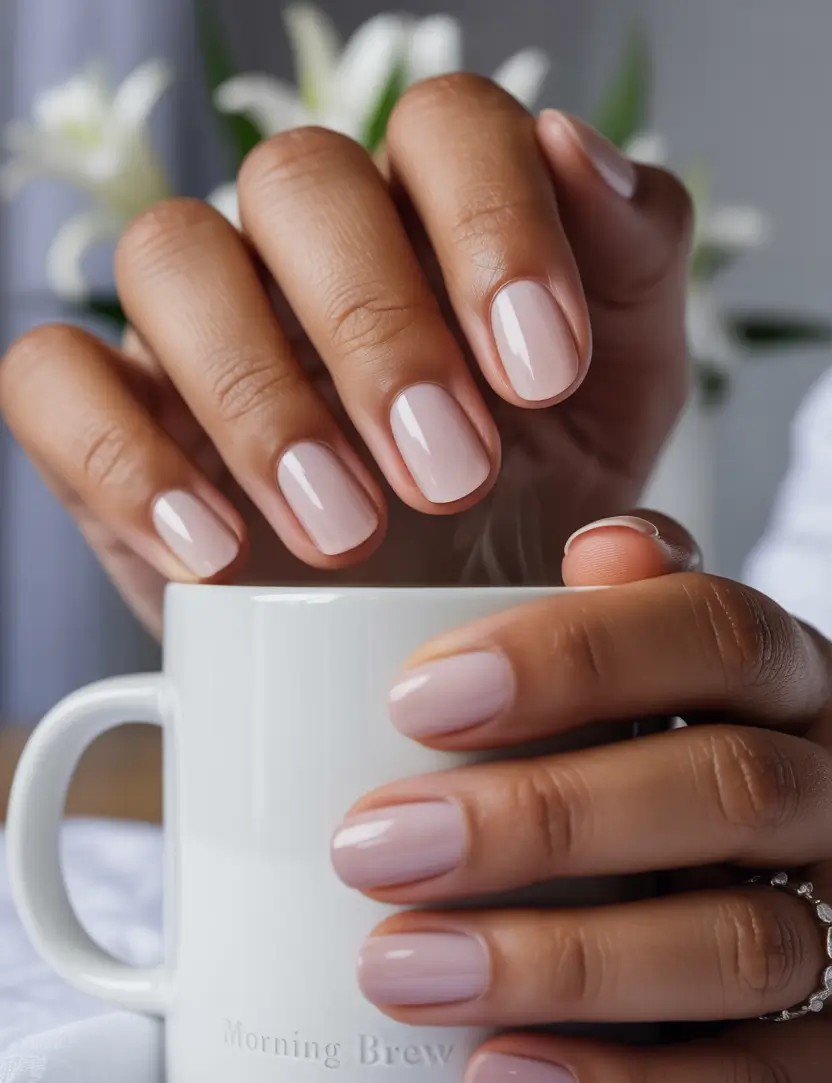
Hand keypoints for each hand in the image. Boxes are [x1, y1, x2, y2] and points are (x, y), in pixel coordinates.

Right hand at [0, 77, 690, 634]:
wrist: (445, 625)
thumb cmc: (535, 494)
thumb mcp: (621, 393)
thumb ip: (634, 269)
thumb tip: (584, 151)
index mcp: (434, 212)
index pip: (446, 123)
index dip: (494, 228)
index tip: (544, 377)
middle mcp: (305, 245)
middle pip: (298, 179)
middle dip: (380, 333)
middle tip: (452, 475)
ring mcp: (200, 323)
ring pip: (169, 258)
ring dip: (259, 397)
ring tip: (345, 532)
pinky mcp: (112, 415)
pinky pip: (55, 380)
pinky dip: (124, 457)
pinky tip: (215, 550)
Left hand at [332, 514, 831, 1082]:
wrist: (718, 870)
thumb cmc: (634, 741)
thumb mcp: (630, 663)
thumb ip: (611, 609)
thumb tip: (604, 545)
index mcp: (777, 676)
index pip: (710, 630)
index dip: (572, 656)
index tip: (414, 699)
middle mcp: (823, 787)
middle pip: (726, 788)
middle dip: (540, 819)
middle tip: (371, 847)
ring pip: (746, 945)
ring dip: (560, 962)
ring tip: (397, 968)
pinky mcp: (824, 1044)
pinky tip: (496, 1077)